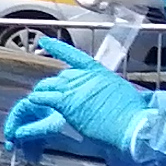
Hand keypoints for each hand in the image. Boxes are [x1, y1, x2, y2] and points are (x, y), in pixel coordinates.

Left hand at [5, 38, 153, 154]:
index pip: (74, 56)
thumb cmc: (133, 115)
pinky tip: (32, 102)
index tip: (45, 42)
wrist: (132, 124)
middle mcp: (85, 77)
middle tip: (50, 95)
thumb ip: (109, 92)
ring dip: (42, 94)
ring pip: (49, 86)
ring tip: (38, 102)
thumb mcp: (124, 94)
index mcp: (100, 72)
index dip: (58, 48)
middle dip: (54, 86)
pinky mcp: (66, 102)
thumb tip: (109, 96)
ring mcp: (75, 88)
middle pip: (60, 76)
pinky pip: (44, 97)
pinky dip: (36, 100)